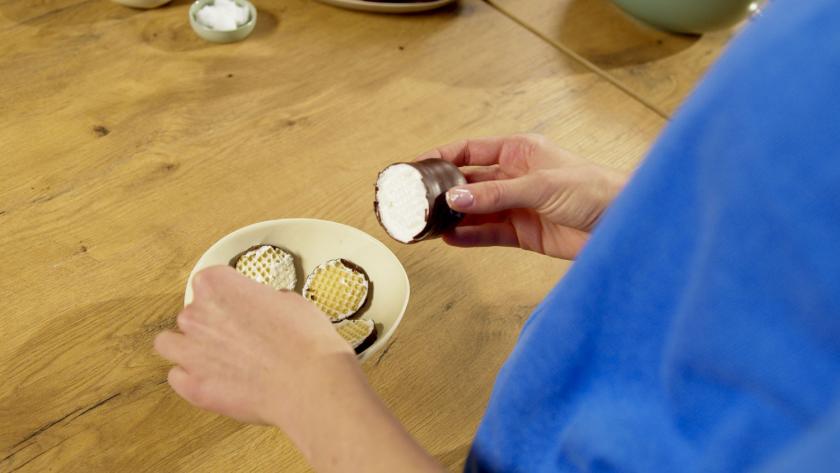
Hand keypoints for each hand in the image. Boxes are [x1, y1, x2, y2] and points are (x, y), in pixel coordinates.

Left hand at [154, 265, 355, 426]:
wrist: (309, 382)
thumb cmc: (305, 340)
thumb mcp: (291, 301)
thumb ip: (265, 300)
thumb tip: (266, 307)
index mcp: (217, 285)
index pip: (208, 281)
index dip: (226, 294)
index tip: (237, 303)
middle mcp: (196, 314)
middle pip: (191, 312)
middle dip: (209, 323)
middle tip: (236, 336)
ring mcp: (190, 352)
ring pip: (168, 344)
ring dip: (186, 347)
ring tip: (212, 357)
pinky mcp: (193, 386)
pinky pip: (177, 377)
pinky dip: (191, 378)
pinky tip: (214, 380)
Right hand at [417, 134, 627, 258]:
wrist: (625, 224)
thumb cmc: (595, 190)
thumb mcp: (541, 185)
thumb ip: (496, 194)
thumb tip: (456, 200)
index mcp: (519, 151)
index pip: (470, 150)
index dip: (442, 157)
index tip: (416, 166)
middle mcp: (514, 177)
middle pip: (468, 182)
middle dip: (442, 191)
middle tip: (415, 201)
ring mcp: (517, 206)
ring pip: (475, 211)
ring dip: (452, 217)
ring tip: (425, 224)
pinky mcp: (523, 233)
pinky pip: (488, 234)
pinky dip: (469, 237)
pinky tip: (449, 239)